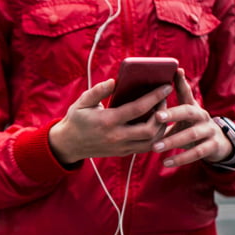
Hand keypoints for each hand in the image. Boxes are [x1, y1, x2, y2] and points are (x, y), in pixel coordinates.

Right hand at [48, 79, 171, 163]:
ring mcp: (121, 147)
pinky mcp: (123, 152)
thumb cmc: (76, 120)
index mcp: (107, 121)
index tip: (166, 86)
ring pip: (151, 141)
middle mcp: (117, 136)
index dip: (155, 97)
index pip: (137, 109)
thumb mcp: (82, 102)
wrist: (68, 144)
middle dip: (162, 114)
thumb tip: (114, 81)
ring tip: (162, 112)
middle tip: (164, 100)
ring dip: (161, 127)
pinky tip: (156, 124)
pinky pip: (145, 147)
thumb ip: (98, 91)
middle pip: (150, 129)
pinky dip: (155, 137)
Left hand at [152, 69, 233, 166]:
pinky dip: (181, 158)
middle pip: (188, 112)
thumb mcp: (182, 117)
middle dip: (173, 114)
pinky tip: (166, 162)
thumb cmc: (191, 127)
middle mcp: (202, 116)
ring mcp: (209, 130)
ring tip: (155, 147)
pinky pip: (197, 153)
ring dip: (172, 141)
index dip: (181, 83)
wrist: (218, 144)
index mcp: (193, 107)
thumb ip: (167, 109)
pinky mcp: (212, 146)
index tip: (175, 72)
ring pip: (191, 134)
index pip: (186, 93)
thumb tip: (142, 100)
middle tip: (156, 117)